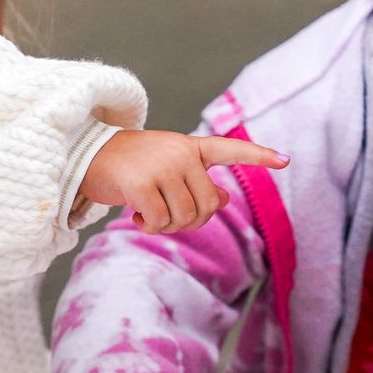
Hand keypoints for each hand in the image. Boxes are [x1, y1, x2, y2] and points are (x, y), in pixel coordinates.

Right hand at [80, 131, 287, 233]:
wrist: (86, 156)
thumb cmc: (128, 166)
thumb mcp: (165, 169)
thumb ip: (196, 182)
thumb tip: (226, 198)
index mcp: (189, 147)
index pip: (229, 150)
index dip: (258, 156)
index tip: (285, 161)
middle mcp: (180, 154)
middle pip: (206, 206)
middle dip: (188, 220)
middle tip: (164, 214)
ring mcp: (162, 167)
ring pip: (184, 217)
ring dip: (166, 225)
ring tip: (147, 212)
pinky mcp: (142, 184)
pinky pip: (160, 222)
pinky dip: (149, 226)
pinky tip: (135, 214)